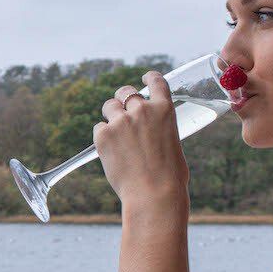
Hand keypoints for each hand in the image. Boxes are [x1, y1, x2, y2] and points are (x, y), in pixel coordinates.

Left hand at [94, 70, 190, 211]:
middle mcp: (142, 110)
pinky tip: (110, 151)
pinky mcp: (103, 135)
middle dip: (123, 99)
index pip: (156, 81)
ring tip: (115, 134)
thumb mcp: (173, 144)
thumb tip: (151, 134)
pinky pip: (98, 128)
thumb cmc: (170, 177)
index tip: (144, 77)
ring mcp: (121, 121)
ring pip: (109, 106)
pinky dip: (102, 137)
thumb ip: (160, 130)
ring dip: (111, 115)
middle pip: (125, 92)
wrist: (154, 194)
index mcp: (164, 110)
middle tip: (123, 112)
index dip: (149, 77)